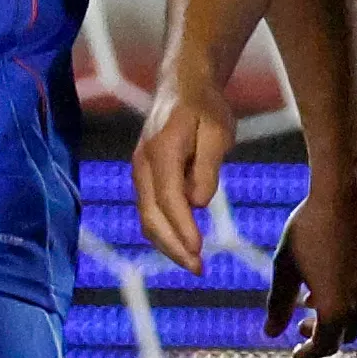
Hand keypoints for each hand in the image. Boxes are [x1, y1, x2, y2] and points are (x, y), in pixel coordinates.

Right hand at [129, 69, 237, 274]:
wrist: (182, 88)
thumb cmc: (205, 109)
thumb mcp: (218, 132)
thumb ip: (208, 167)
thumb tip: (198, 203)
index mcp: (161, 152)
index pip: (169, 200)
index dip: (182, 229)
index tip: (198, 251)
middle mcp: (142, 165)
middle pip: (151, 216)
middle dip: (173, 247)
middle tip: (199, 270)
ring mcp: (139, 171)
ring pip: (147, 217)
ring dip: (167, 244)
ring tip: (194, 264)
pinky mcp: (144, 177)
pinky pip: (150, 210)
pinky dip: (164, 231)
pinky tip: (183, 245)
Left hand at [267, 155, 356, 357]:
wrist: (346, 192)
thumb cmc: (309, 228)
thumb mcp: (285, 267)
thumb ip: (278, 304)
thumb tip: (271, 333)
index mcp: (337, 306)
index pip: (326, 346)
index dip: (309, 352)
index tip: (296, 352)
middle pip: (347, 332)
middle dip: (323, 333)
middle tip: (300, 323)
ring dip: (338, 311)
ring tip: (314, 295)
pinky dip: (353, 292)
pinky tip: (337, 272)